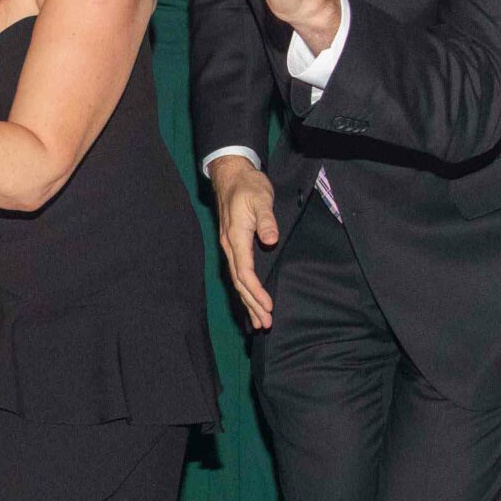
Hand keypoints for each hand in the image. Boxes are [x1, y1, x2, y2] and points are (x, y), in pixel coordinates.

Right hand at [209, 155, 278, 330]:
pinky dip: (245, 291)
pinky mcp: (234, 247)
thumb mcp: (260, 198)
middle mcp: (229, 247)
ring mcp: (230, 248)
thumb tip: (270, 239)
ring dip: (248, 302)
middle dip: (252, 304)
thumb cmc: (248, 186)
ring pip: (238, 281)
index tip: (268, 305)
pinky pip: (239, 274)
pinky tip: (251, 301)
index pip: (244, 271)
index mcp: (235, 237)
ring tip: (258, 322)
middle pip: (240, 283)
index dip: (256, 290)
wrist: (232, 176)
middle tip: (265, 324)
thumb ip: (266, 220)